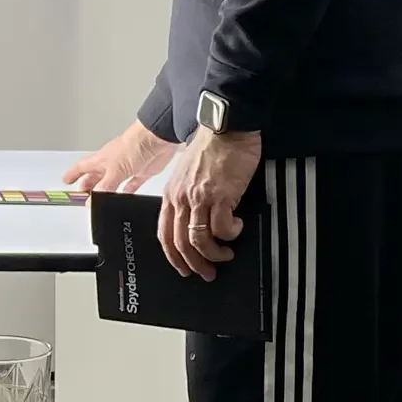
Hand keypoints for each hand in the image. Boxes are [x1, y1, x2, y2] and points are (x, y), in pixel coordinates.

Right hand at [63, 119, 175, 195]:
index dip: (72, 174)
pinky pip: (132, 184)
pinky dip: (127, 191)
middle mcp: (112, 163)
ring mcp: (126, 167)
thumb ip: (103, 187)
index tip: (65, 181)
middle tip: (82, 194)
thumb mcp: (114, 170)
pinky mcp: (141, 171)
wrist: (156, 139)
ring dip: (105, 190)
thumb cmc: (133, 145)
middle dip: (87, 185)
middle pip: (95, 176)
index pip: (81, 167)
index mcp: (101, 159)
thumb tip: (92, 200)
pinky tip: (125, 197)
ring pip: (112, 181)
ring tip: (100, 199)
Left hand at [158, 124, 261, 279]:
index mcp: (171, 194)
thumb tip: (198, 222)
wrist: (227, 128)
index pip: (165, 233)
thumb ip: (189, 196)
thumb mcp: (189, 174)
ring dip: (213, 254)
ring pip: (199, 240)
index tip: (183, 268)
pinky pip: (222, 227)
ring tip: (226, 255)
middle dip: (194, 263)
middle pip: (181, 243)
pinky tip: (237, 228)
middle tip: (207, 273)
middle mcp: (181, 198)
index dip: (173, 256)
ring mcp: (199, 198)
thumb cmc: (212, 149)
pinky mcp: (220, 195)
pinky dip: (230, 234)